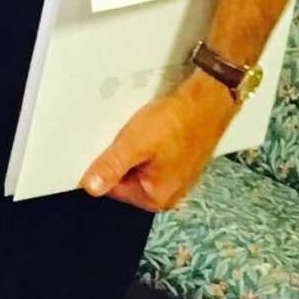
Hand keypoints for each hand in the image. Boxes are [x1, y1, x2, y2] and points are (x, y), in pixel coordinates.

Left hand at [79, 71, 235, 212]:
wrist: (208, 100)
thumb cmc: (177, 123)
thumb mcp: (135, 144)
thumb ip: (110, 167)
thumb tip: (90, 187)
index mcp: (155, 198)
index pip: (112, 189)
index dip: (104, 166)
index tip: (103, 147)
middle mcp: (168, 194)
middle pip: (126, 178)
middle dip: (121, 157)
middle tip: (126, 136)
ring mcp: (176, 178)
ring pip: (139, 165)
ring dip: (134, 148)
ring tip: (141, 131)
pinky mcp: (180, 162)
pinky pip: (153, 157)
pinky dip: (148, 143)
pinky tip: (152, 129)